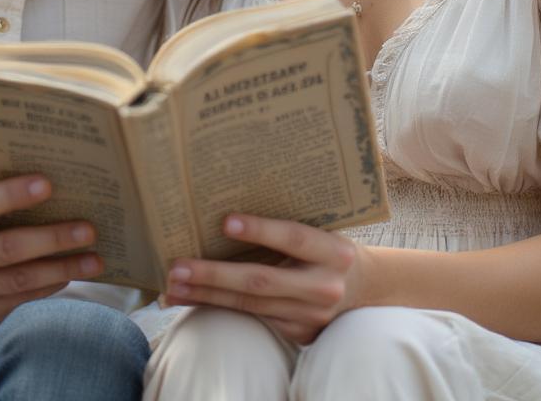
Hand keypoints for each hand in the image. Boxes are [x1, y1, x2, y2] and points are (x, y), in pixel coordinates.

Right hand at [0, 174, 102, 332]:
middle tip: (88, 228)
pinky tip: (69, 273)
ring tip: (94, 257)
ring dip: (62, 269)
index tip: (47, 184)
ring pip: (19, 281)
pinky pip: (19, 302)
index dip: (11, 195)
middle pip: (6, 249)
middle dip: (52, 238)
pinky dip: (48, 287)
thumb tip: (27, 161)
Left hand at [163, 214, 363, 343]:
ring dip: (207, 295)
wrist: (366, 290)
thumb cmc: (328, 248)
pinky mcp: (298, 333)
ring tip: (173, 286)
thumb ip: (288, 224)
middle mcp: (324, 286)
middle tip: (179, 267)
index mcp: (333, 251)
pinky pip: (251, 319)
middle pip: (262, 280)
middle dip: (215, 274)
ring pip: (250, 305)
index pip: (293, 238)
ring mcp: (310, 315)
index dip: (261, 230)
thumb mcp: (322, 231)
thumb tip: (230, 208)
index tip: (225, 222)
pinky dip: (218, 308)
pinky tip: (191, 299)